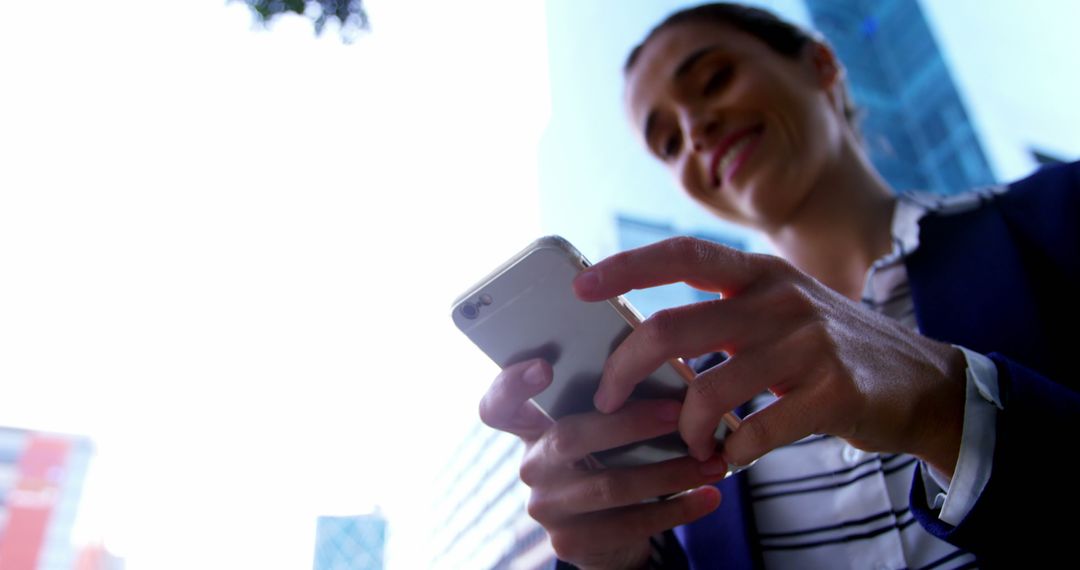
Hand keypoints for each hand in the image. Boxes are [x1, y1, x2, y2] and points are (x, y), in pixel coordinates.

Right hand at [479, 358, 725, 567]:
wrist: (606, 536)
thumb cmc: (609, 462)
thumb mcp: (600, 433)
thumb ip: (614, 403)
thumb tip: (668, 366)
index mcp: (532, 429)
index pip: (498, 405)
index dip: (512, 384)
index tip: (544, 367)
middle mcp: (531, 467)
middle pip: (568, 438)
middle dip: (628, 424)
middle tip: (678, 413)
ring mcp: (546, 508)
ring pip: (609, 485)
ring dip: (668, 473)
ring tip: (712, 462)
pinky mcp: (571, 542)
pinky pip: (630, 524)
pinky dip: (677, 509)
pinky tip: (708, 497)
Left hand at [574, 237, 966, 476]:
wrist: (925, 383)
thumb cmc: (832, 350)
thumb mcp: (782, 312)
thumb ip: (725, 315)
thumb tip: (645, 342)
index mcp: (761, 274)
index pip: (682, 255)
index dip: (625, 266)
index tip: (579, 285)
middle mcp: (780, 300)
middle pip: (672, 329)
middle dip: (624, 369)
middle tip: (608, 399)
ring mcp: (808, 344)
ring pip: (707, 390)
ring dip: (686, 429)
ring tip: (694, 443)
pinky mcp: (832, 392)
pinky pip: (755, 433)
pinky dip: (732, 454)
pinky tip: (733, 457)